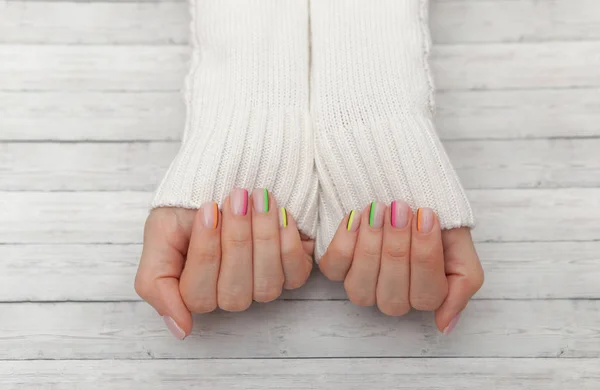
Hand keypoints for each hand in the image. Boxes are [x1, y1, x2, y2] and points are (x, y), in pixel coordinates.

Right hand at [134, 188, 312, 338]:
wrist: (226, 172)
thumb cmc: (190, 204)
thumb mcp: (159, 232)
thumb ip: (155, 281)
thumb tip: (180, 330)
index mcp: (196, 290)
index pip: (199, 296)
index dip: (205, 253)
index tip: (208, 210)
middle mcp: (231, 293)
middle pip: (234, 293)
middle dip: (236, 241)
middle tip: (236, 197)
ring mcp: (263, 284)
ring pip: (266, 285)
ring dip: (263, 237)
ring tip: (258, 197)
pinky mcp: (293, 269)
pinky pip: (295, 273)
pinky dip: (288, 242)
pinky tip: (281, 213)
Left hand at [318, 200, 483, 333]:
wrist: (405, 187)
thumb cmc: (431, 218)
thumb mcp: (460, 245)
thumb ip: (463, 283)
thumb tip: (445, 325)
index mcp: (423, 296)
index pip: (426, 295)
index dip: (426, 255)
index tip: (426, 215)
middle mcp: (390, 297)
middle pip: (392, 295)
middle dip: (397, 248)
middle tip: (401, 209)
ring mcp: (361, 284)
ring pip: (360, 288)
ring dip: (370, 246)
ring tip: (378, 210)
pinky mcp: (335, 266)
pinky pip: (333, 267)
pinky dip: (344, 242)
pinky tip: (356, 216)